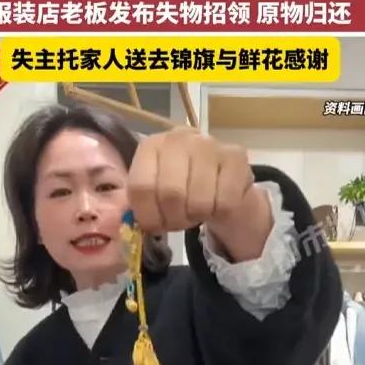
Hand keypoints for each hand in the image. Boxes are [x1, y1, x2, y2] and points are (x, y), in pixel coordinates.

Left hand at [127, 127, 253, 233]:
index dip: (148, 216)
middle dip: (174, 219)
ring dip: (197, 217)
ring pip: (199, 201)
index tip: (155, 226)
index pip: (141, 187)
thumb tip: (128, 219)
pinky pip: (225, 202)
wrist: (219, 177)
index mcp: (151, 146)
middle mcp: (179, 138)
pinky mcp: (236, 157)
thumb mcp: (153, 191)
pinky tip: (216, 204)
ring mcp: (210, 144)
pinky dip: (219, 213)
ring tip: (196, 211)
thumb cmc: (181, 186)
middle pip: (171, 194)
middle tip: (178, 221)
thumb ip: (138, 203)